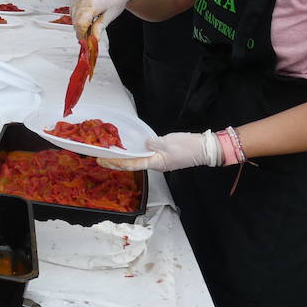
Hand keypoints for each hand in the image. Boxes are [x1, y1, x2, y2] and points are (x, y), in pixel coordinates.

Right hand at [70, 0, 139, 38]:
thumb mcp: (111, 15)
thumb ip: (99, 27)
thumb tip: (94, 39)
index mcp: (91, 3)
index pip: (80, 24)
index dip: (82, 34)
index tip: (86, 41)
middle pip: (75, 21)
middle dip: (81, 30)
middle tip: (90, 36)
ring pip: (72, 15)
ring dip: (79, 23)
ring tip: (90, 25)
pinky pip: (72, 8)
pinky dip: (77, 15)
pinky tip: (85, 17)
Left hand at [99, 131, 223, 172]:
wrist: (204, 149)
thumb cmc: (188, 146)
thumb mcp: (168, 142)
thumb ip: (154, 143)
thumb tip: (145, 144)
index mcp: (155, 163)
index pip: (131, 164)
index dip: (116, 163)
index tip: (103, 161)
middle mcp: (156, 165)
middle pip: (133, 164)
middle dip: (117, 161)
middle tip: (102, 157)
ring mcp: (160, 161)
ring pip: (139, 160)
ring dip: (125, 157)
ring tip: (112, 153)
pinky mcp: (164, 157)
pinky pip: (146, 156)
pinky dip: (136, 153)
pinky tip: (131, 148)